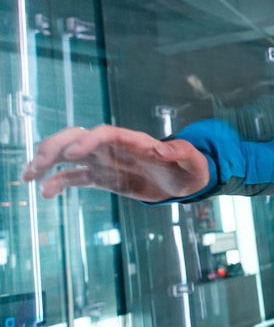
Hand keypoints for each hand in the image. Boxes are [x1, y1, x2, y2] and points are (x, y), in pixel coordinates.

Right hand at [21, 125, 209, 201]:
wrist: (184, 180)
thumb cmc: (190, 168)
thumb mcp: (193, 162)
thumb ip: (181, 153)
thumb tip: (162, 149)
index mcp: (135, 141)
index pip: (106, 133)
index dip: (88, 140)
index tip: (73, 153)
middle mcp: (115, 148)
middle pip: (79, 138)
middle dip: (56, 147)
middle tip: (38, 163)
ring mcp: (105, 161)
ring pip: (69, 155)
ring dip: (47, 161)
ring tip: (28, 175)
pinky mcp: (102, 177)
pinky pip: (75, 177)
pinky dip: (58, 182)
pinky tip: (44, 193)